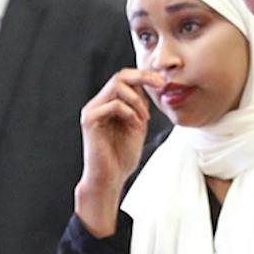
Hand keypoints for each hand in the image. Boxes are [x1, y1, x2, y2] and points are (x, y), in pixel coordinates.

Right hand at [76, 69, 162, 223]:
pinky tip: (136, 125)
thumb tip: (149, 85)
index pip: (124, 78)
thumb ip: (140, 106)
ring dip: (138, 100)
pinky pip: (114, 105)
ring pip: (117, 86)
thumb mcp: (137, 125)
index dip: (144, 75)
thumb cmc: (122, 156)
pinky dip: (130, 112)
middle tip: (161, 85)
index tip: (163, 81)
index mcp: (108, 103)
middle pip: (120, 76)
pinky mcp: (90, 120)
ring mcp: (92, 110)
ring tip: (145, 119)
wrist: (110, 178)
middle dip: (143, 77)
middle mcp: (98, 104)